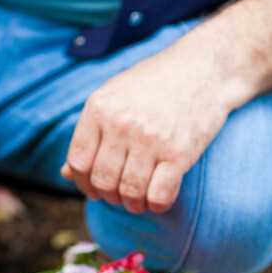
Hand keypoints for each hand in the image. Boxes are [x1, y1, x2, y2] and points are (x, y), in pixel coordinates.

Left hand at [61, 0, 271, 213]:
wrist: (206, 68)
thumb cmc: (156, 85)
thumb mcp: (115, 97)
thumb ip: (90, 133)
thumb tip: (65, 174)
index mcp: (100, 108)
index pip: (78, 162)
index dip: (83, 182)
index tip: (95, 187)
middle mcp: (122, 123)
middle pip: (102, 180)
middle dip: (109, 196)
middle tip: (120, 195)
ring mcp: (151, 138)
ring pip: (129, 192)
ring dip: (132, 204)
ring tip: (138, 200)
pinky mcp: (180, 152)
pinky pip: (159, 195)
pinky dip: (156, 205)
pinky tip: (158, 199)